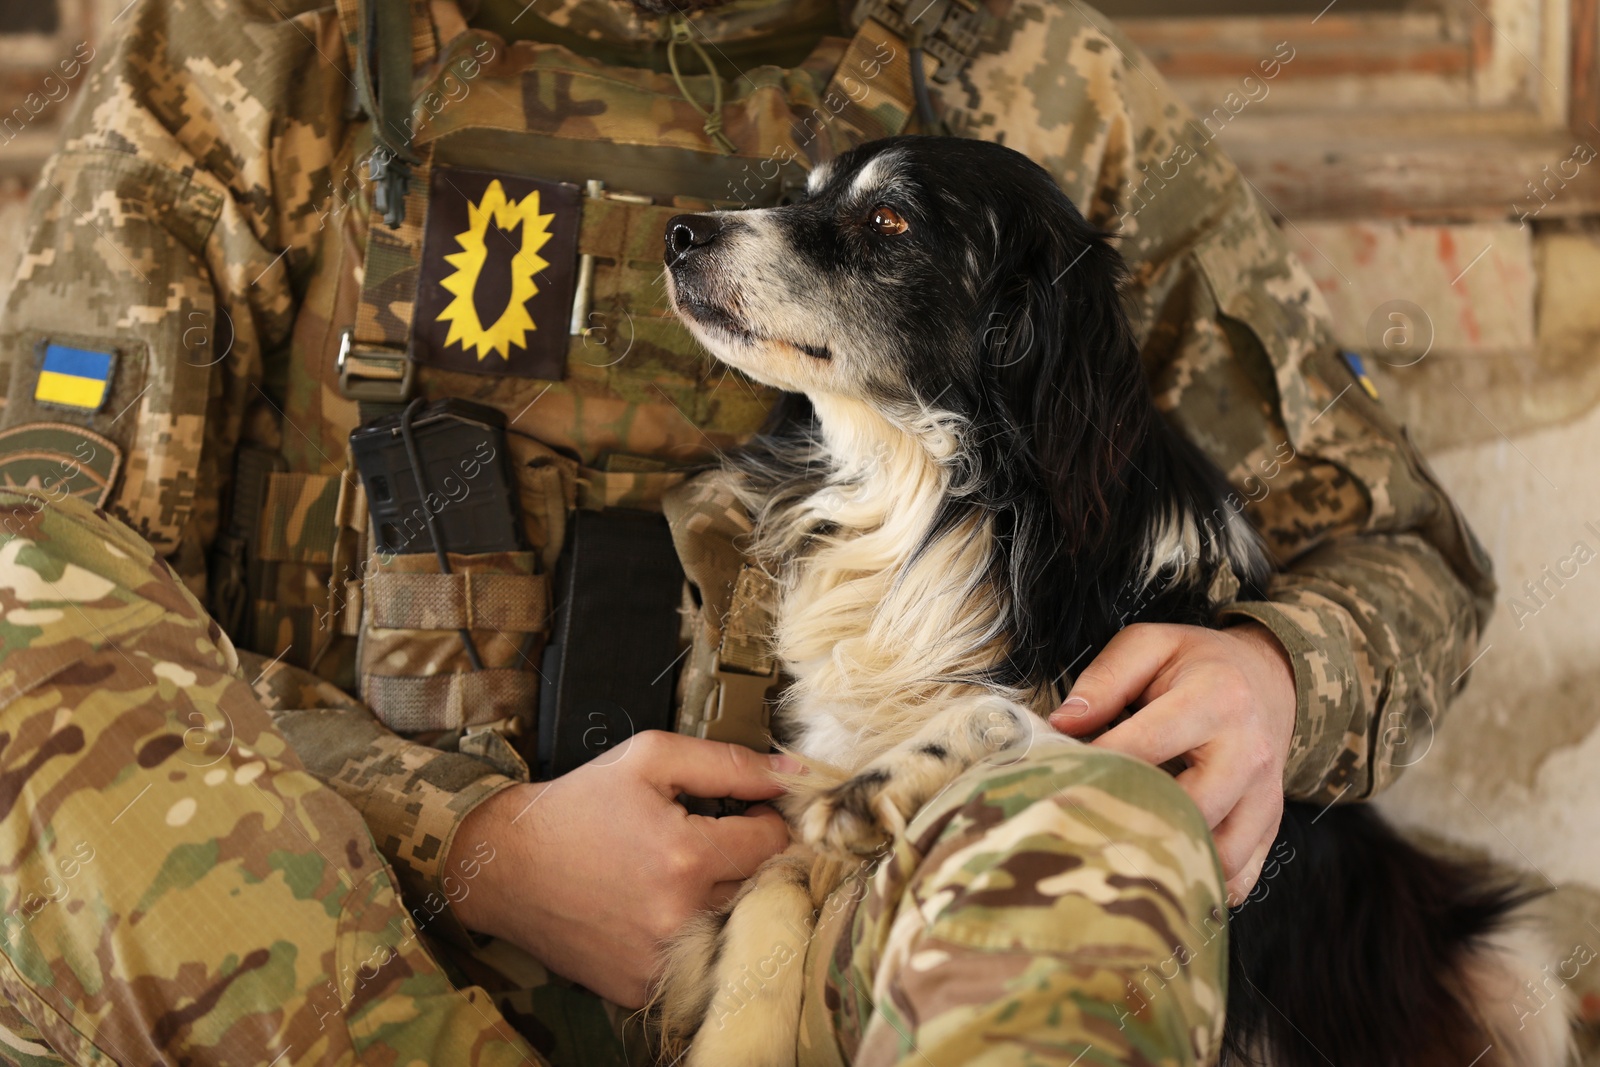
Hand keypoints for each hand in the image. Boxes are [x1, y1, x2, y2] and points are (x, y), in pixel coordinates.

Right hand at [446, 731, 790, 1007]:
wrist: (506, 865)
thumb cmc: (577, 806)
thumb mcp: (650, 759)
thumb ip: (729, 764)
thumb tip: (793, 775)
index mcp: (686, 856)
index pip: (773, 842)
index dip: (762, 818)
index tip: (742, 812)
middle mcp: (679, 915)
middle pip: (759, 886)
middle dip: (744, 859)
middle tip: (709, 841)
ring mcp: (661, 958)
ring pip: (733, 926)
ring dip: (723, 898)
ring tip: (684, 874)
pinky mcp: (642, 987)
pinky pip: (698, 959)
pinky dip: (691, 934)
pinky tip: (660, 907)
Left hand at [1048, 622, 1296, 904]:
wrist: (1267, 680)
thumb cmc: (1197, 664)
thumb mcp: (1150, 645)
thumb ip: (1104, 679)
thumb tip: (1063, 725)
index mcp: (1217, 699)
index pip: (1147, 745)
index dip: (1099, 765)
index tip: (1061, 776)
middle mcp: (1249, 752)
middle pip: (1189, 809)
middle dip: (1131, 821)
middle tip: (1084, 824)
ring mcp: (1265, 797)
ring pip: (1217, 855)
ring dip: (1165, 862)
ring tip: (1117, 852)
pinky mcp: (1269, 828)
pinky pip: (1238, 877)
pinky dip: (1199, 883)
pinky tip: (1160, 871)